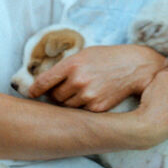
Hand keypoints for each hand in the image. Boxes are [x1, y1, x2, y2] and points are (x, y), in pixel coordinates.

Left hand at [29, 44, 166, 111]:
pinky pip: (81, 112)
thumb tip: (47, 83)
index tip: (32, 93)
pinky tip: (92, 97)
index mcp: (72, 64)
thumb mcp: (85, 54)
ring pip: (67, 107)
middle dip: (56, 95)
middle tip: (65, 90)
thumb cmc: (108, 58)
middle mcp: (78, 80)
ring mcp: (88, 95)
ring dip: (69, 102)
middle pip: (54, 96)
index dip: (34, 90)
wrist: (135, 66)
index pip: (43, 82)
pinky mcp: (98, 108)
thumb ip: (66, 67)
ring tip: (82, 92)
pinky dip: (83, 108)